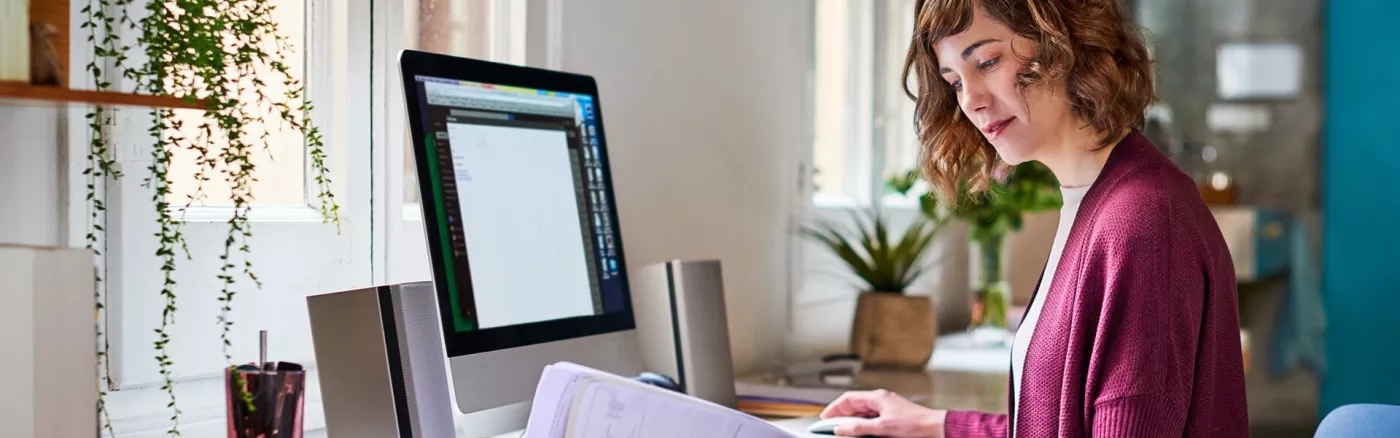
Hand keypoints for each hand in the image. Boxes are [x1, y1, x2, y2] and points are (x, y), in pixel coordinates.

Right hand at [819, 389, 946, 436]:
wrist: (934, 427)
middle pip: (854, 404)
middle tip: (831, 425)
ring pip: (862, 411)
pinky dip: (862, 423)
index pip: (848, 399)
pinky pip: (871, 417)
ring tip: (843, 429)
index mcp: (877, 397)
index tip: (825, 417)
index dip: (834, 408)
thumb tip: (842, 428)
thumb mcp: (882, 427)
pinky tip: (860, 431)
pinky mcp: (892, 415)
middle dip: (841, 414)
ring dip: (851, 420)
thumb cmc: (915, 424)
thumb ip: (860, 427)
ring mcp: (887, 407)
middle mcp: (881, 399)